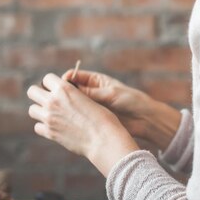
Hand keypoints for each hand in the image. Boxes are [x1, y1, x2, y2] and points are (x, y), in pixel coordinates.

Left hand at [27, 73, 138, 175]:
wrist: (103, 139)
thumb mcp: (87, 98)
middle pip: (32, 91)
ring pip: (32, 109)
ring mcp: (49, 117)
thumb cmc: (102, 117)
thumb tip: (63, 94)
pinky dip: (44, 127)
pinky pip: (37, 127)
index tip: (57, 90)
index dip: (51, 83)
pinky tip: (54, 127)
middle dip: (39, 94)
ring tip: (51, 114)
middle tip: (49, 100)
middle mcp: (53, 101)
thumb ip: (72, 95)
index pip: (46, 78)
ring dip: (40, 110)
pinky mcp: (49, 132)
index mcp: (64, 88)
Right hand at [63, 68, 181, 151]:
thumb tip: (71, 90)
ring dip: (66, 108)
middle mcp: (92, 92)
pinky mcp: (94, 118)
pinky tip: (66, 122)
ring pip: (73, 105)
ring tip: (57, 112)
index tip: (59, 86)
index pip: (75, 77)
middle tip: (54, 100)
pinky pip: (80, 117)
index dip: (65, 80)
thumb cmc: (131, 101)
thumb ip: (92, 92)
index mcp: (96, 81)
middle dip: (62, 94)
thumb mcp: (111, 94)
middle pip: (71, 91)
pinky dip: (72, 119)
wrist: (145, 119)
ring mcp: (92, 106)